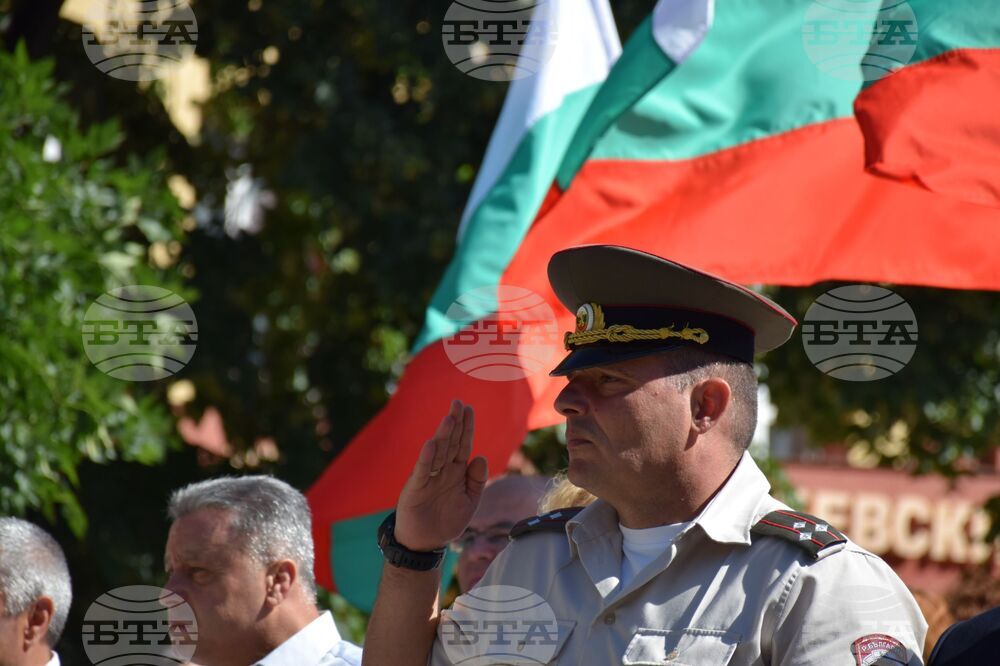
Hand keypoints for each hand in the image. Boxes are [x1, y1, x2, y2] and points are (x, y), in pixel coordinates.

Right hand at [394, 400, 487, 551]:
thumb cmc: (447, 520)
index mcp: (456, 471)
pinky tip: (431, 444)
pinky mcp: (416, 488)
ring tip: (450, 418)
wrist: (425, 542)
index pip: (462, 444)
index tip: (469, 409)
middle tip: (458, 403)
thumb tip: (480, 456)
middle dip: (455, 423)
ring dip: (443, 436)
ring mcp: (428, 477)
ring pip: (437, 453)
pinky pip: (422, 471)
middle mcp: (442, 470)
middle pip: (450, 442)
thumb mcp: (469, 501)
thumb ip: (476, 480)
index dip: (466, 428)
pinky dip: (427, 458)